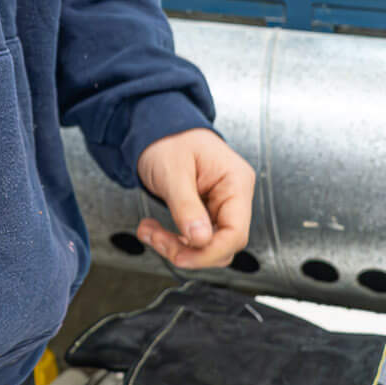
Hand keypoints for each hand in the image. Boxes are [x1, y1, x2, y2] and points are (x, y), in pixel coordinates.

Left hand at [135, 128, 255, 269]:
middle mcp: (234, 196)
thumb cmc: (170, 139)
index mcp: (236, 182)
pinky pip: (195, 237)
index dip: (209, 252)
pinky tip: (153, 230)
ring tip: (149, 232)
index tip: (181, 257)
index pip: (236, 233)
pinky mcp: (206, 211)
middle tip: (155, 239)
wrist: (159, 128)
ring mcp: (221, 205)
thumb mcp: (174, 172)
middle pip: (222, 244)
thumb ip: (187, 207)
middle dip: (187, 250)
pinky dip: (172, 239)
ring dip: (176, 247)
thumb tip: (200, 240)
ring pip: (206, 245)